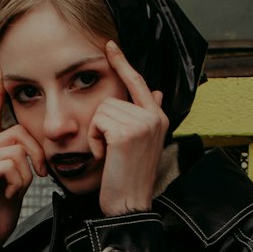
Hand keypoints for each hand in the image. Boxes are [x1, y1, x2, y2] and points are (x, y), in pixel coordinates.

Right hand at [0, 68, 46, 251]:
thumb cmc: (3, 209)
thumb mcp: (19, 179)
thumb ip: (23, 158)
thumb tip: (35, 144)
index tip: (2, 70)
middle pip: (18, 132)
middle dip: (37, 154)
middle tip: (40, 175)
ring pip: (16, 150)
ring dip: (27, 174)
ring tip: (17, 189)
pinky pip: (9, 165)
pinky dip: (18, 181)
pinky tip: (9, 194)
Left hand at [90, 42, 167, 215]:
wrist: (129, 205)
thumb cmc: (130, 178)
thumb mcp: (142, 144)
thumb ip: (148, 115)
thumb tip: (157, 91)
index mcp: (159, 118)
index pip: (138, 82)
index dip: (122, 63)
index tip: (110, 46)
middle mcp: (154, 116)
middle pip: (112, 99)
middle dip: (101, 123)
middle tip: (110, 149)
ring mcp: (142, 123)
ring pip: (102, 110)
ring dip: (96, 133)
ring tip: (109, 154)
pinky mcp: (127, 131)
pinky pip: (97, 121)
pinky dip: (93, 140)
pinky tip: (105, 156)